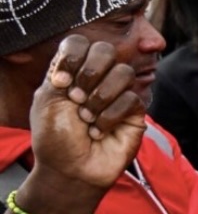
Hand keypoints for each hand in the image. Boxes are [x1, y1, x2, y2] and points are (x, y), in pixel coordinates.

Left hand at [28, 35, 145, 191]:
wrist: (71, 170)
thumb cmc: (55, 138)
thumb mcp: (46, 100)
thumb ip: (60, 71)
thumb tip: (81, 60)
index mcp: (74, 72)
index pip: (80, 43)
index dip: (73, 56)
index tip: (61, 81)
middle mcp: (98, 79)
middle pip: (106, 50)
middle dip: (89, 74)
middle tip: (77, 97)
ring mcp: (119, 94)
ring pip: (123, 73)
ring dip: (100, 98)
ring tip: (87, 118)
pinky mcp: (135, 112)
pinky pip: (131, 99)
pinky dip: (110, 117)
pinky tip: (100, 131)